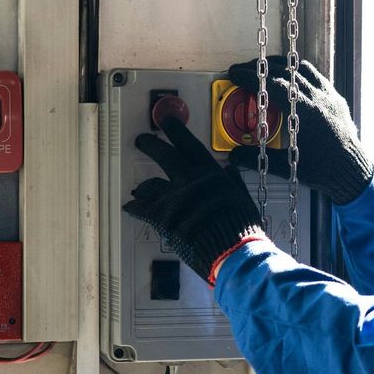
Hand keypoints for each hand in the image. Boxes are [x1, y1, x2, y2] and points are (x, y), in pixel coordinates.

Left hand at [123, 117, 262, 285]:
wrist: (231, 251)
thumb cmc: (241, 228)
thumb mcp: (243, 199)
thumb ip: (233, 183)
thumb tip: (229, 169)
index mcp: (210, 173)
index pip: (189, 145)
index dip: (176, 131)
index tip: (167, 121)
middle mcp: (189, 179)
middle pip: (164, 155)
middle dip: (151, 145)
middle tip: (142, 140)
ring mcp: (172, 197)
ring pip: (149, 184)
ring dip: (143, 186)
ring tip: (138, 189)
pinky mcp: (160, 216)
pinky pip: (140, 209)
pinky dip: (134, 208)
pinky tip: (130, 207)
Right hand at [228, 56, 373, 204]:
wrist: (352, 171)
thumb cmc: (323, 170)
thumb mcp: (285, 166)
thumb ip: (256, 159)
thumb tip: (234, 156)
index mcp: (304, 112)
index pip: (272, 83)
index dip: (250, 77)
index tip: (235, 74)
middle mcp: (317, 98)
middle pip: (285, 71)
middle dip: (261, 67)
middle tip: (244, 70)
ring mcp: (329, 96)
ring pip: (302, 68)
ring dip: (281, 65)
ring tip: (266, 70)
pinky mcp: (336, 98)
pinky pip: (317, 76)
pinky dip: (300, 73)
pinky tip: (291, 80)